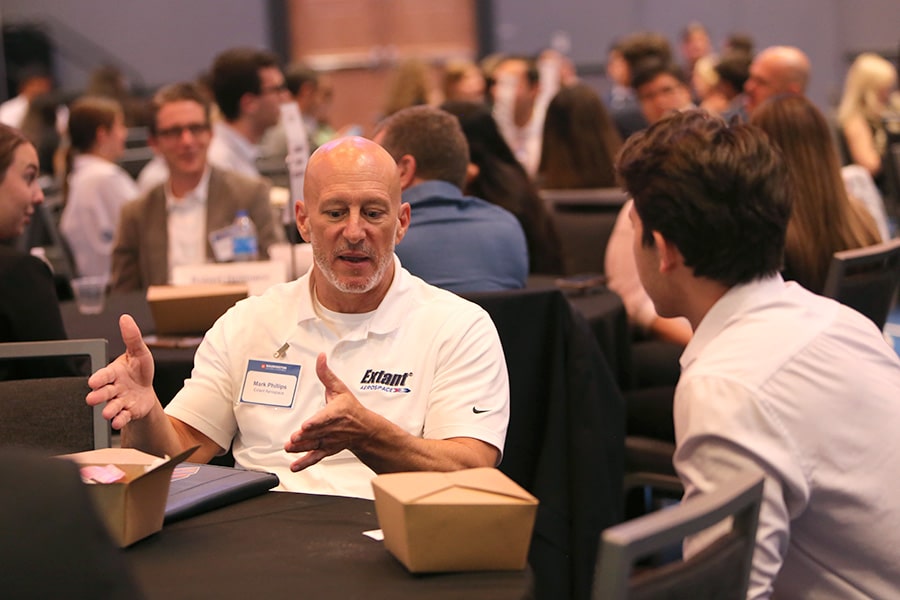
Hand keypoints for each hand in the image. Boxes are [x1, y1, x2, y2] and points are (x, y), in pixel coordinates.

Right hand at [85, 314, 157, 429]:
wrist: (146, 390)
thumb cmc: (139, 370)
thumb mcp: (139, 352)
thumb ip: (132, 337)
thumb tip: (125, 318)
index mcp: (113, 373)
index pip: (104, 375)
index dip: (99, 378)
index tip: (93, 382)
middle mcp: (114, 388)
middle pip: (104, 392)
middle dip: (98, 395)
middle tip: (92, 399)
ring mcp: (120, 401)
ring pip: (112, 406)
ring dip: (108, 410)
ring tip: (107, 413)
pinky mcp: (128, 412)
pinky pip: (123, 416)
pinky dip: (120, 419)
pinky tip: (117, 421)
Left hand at [284, 353, 368, 471]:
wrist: (365, 429)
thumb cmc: (351, 409)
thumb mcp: (340, 388)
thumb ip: (326, 374)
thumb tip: (320, 358)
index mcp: (336, 412)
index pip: (325, 417)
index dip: (316, 422)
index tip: (306, 425)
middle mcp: (332, 428)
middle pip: (317, 433)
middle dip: (305, 436)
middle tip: (294, 438)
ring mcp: (329, 440)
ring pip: (314, 445)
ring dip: (302, 448)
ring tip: (290, 448)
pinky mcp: (326, 450)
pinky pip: (315, 457)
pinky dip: (305, 463)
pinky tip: (294, 466)